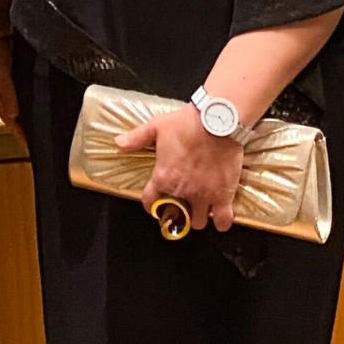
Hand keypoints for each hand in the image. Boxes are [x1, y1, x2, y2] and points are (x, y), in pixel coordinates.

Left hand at [118, 106, 243, 232]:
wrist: (217, 122)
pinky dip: (222, 222)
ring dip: (197, 217)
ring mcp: (204, 195)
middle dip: (177, 212)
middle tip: (181, 204)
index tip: (156, 202)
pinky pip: (223, 221)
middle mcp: (182, 191)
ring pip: (198, 222)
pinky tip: (219, 214)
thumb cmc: (186, 124)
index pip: (150, 202)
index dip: (151, 204)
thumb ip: (136, 138)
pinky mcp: (224, 195)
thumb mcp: (155, 127)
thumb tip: (119, 142)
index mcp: (163, 177)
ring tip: (199, 208)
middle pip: (176, 216)